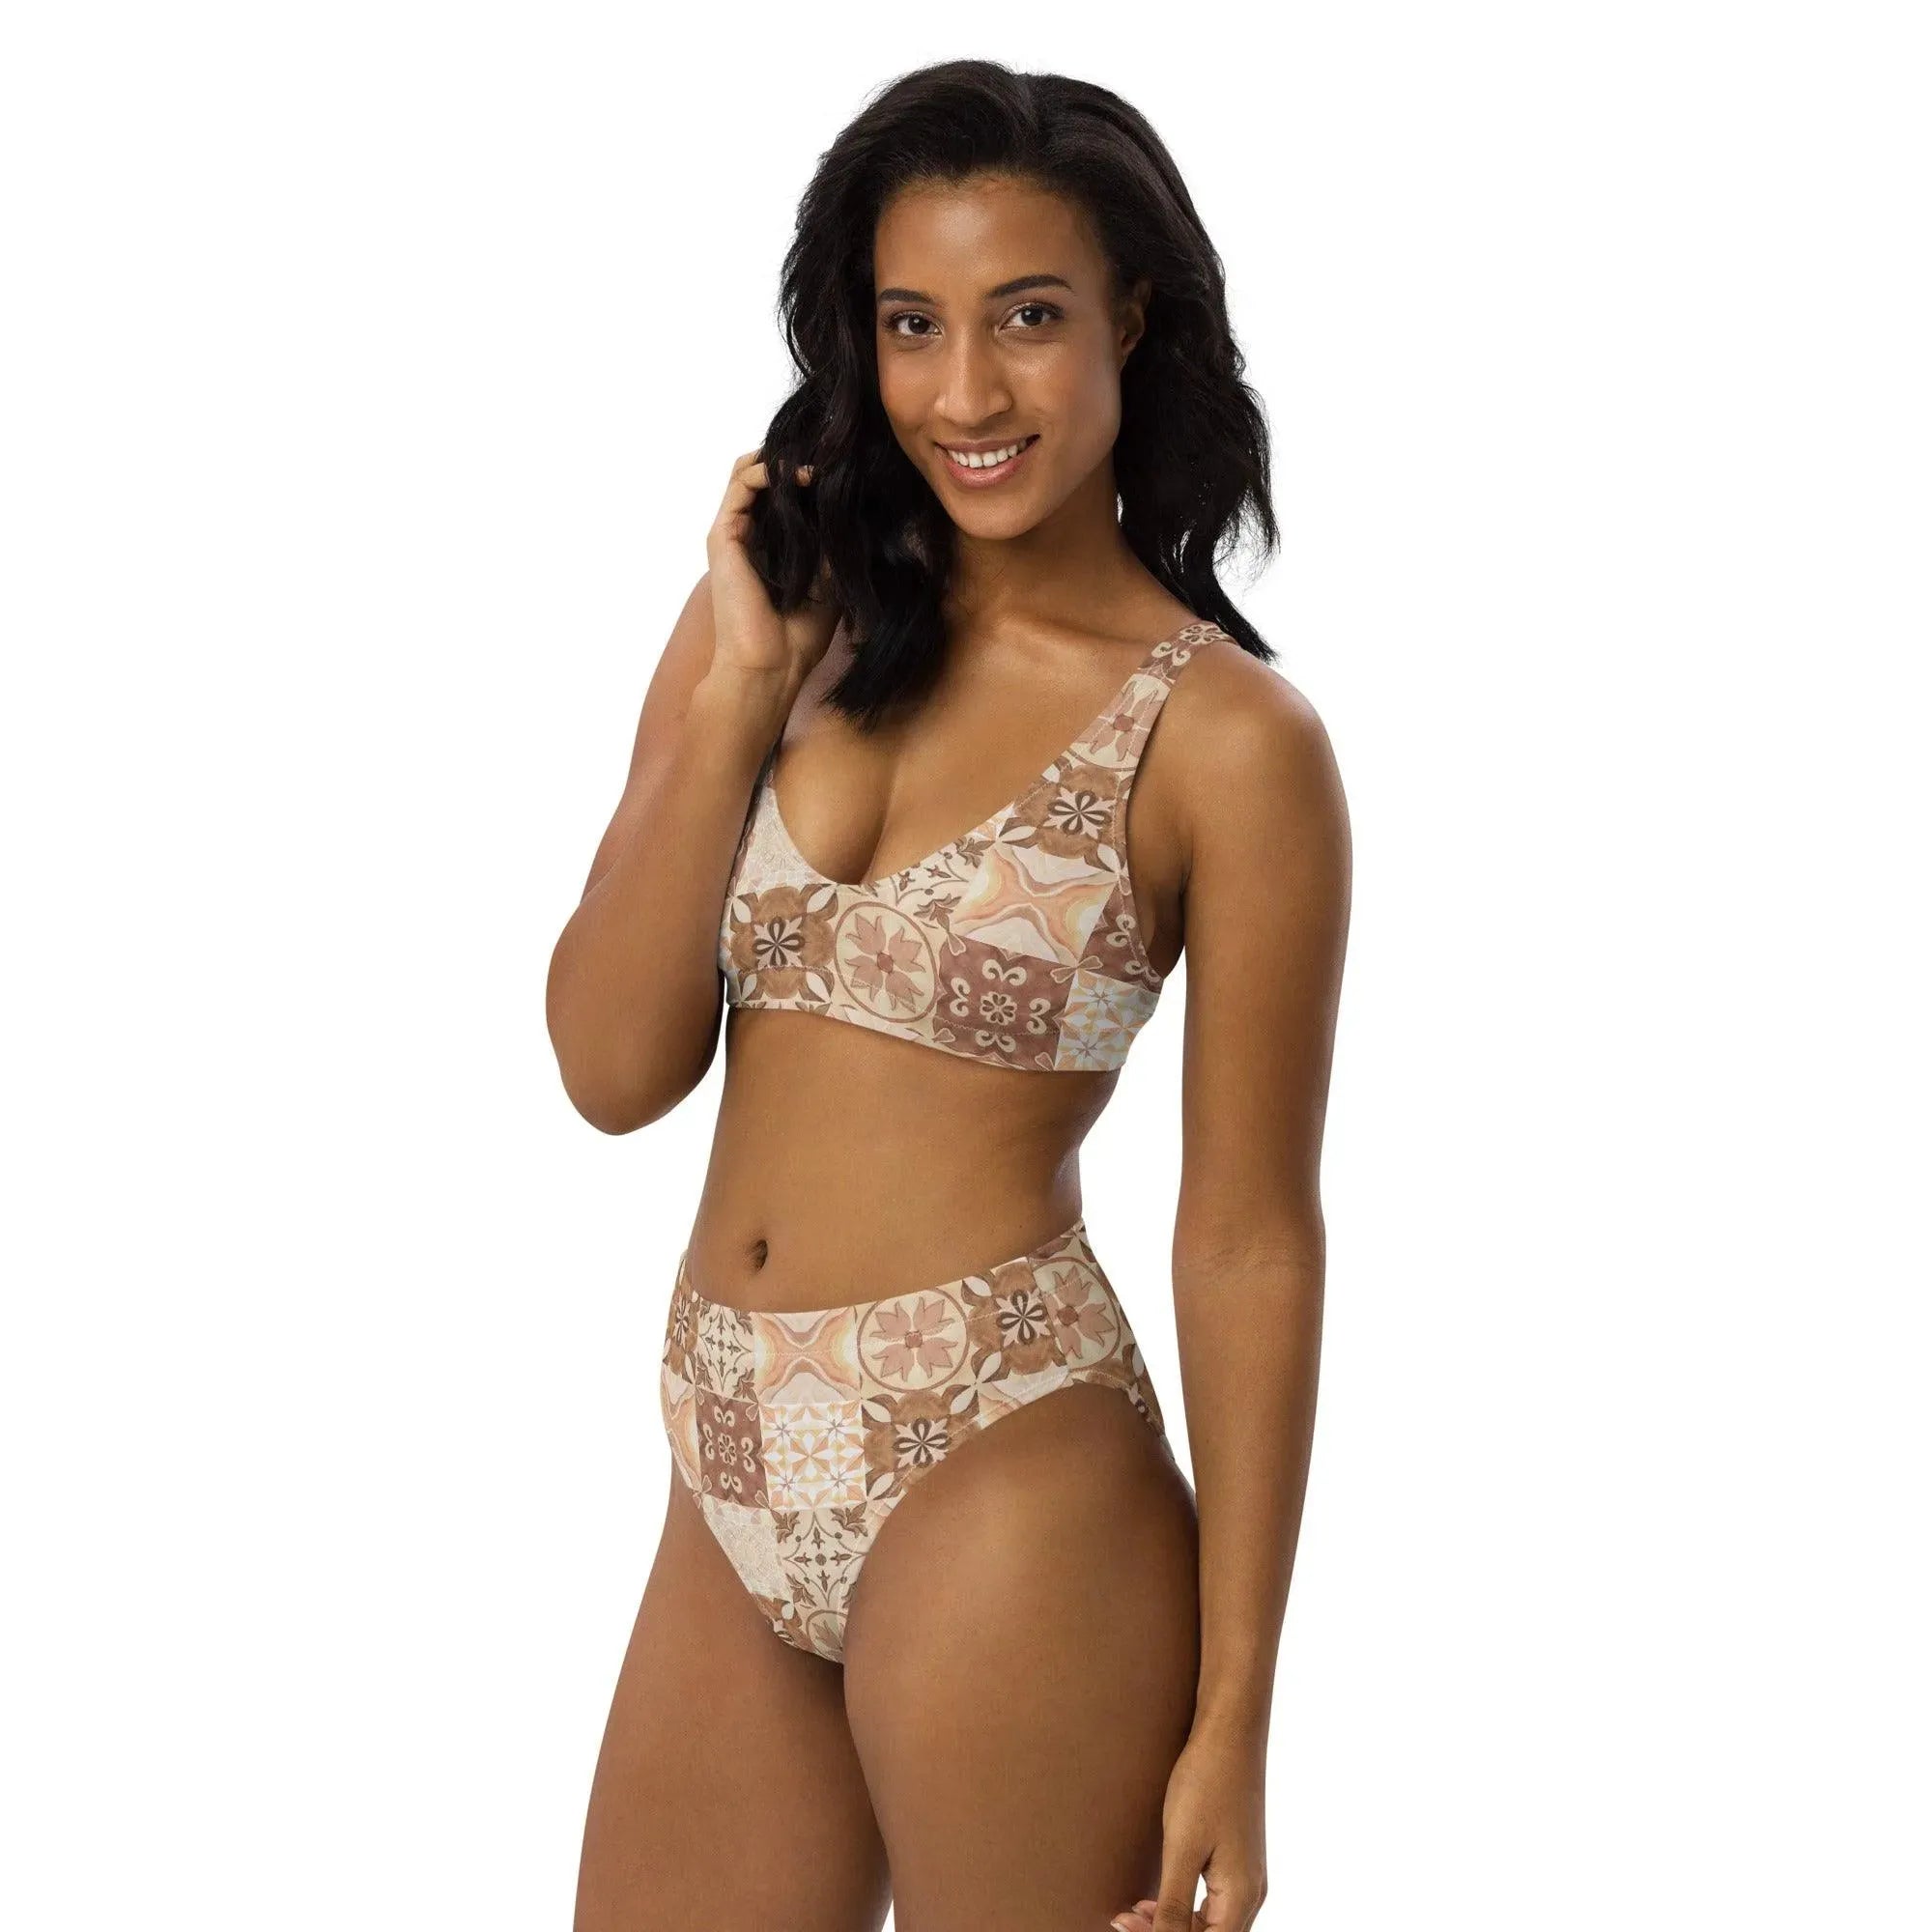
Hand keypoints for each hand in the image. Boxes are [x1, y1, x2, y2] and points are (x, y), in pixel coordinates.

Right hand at [704, 445, 838, 688]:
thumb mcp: (832, 577)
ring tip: (816, 460)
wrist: (772, 665)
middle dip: (794, 459)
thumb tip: (857, 502)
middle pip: (764, 477)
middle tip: (829, 455)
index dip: (808, 475)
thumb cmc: (802, 634)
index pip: (785, 494)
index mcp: (773, 546)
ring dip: (782, 459)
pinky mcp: (722, 536)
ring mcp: (734, 534)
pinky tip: (800, 474)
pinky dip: (768, 470)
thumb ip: (835, 540)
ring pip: (748, 473)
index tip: (841, 467)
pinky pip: (741, 486)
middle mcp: (750, 535)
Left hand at [1110, 1724, 1268, 1931]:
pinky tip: (1155, 1897)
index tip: (1126, 1926)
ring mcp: (1246, 1876)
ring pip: (1210, 1924)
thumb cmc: (1206, 1785)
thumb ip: (1173, 1905)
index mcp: (1241, 1897)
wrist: (1229, 1735)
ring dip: (1172, 1924)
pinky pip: (1211, 1901)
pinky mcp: (1237, 1860)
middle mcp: (1250, 1894)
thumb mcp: (1182, 1848)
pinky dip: (1183, 1906)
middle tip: (1122, 1919)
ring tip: (1134, 1912)